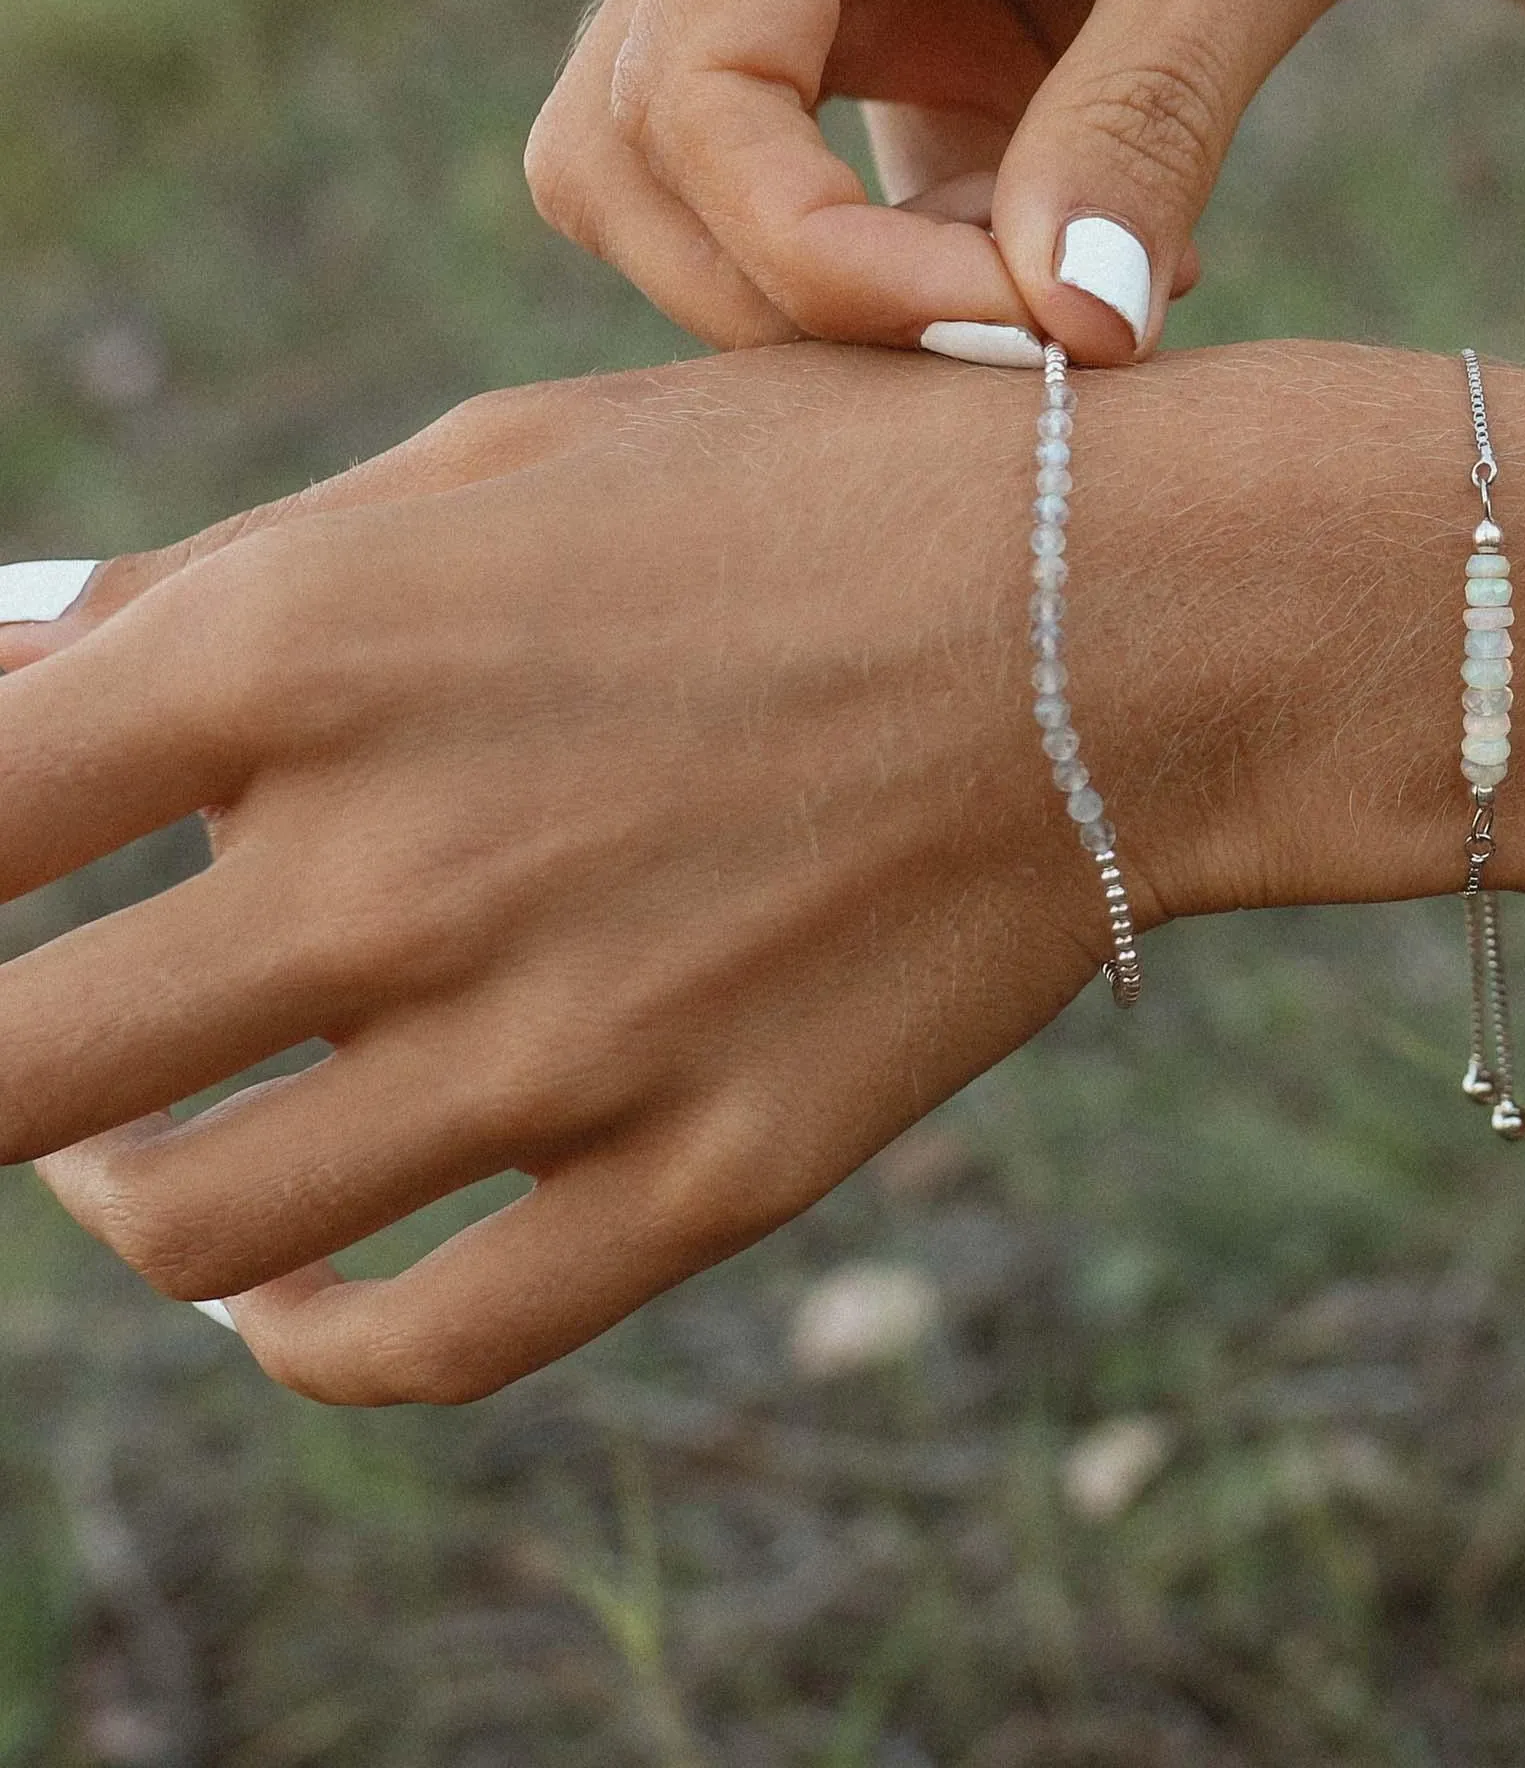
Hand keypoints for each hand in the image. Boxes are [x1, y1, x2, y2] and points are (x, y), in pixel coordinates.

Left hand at [0, 347, 1229, 1403]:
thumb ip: (245, 575)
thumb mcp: (512, 458)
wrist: (1129, 615)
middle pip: (1, 1082)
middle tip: (32, 1037)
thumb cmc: (815, 493)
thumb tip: (17, 665)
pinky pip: (419, 1348)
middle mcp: (407, 866)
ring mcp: (564, 1046)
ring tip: (144, 1148)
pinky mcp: (709, 1173)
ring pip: (192, 1234)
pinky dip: (305, 1344)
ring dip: (118, 1200)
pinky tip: (294, 1292)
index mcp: (313, 646)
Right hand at [525, 0, 1511, 362]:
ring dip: (856, 300)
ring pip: (706, 194)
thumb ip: (1149, 117)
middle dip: (787, 296)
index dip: (812, 254)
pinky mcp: (901, 47)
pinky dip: (936, 280)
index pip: (689, 78)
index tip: (1014, 326)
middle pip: (631, 149)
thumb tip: (1071, 336)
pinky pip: (840, 211)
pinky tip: (1098, 257)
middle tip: (1006, 345)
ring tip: (1074, 291)